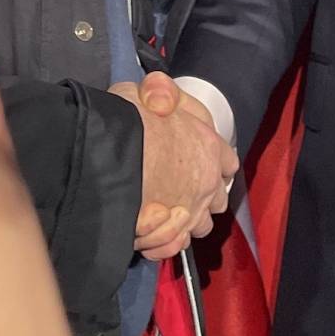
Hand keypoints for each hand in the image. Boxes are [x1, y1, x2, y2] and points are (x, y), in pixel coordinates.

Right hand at [113, 71, 235, 260]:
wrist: (107, 159)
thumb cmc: (127, 122)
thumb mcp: (142, 91)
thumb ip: (159, 92)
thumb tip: (162, 100)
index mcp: (208, 147)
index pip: (227, 161)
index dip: (214, 162)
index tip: (200, 162)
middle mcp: (206, 183)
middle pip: (217, 198)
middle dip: (204, 196)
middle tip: (181, 189)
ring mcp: (190, 213)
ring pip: (200, 224)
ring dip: (187, 220)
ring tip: (164, 212)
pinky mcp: (170, 236)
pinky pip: (177, 244)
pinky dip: (168, 241)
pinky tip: (152, 230)